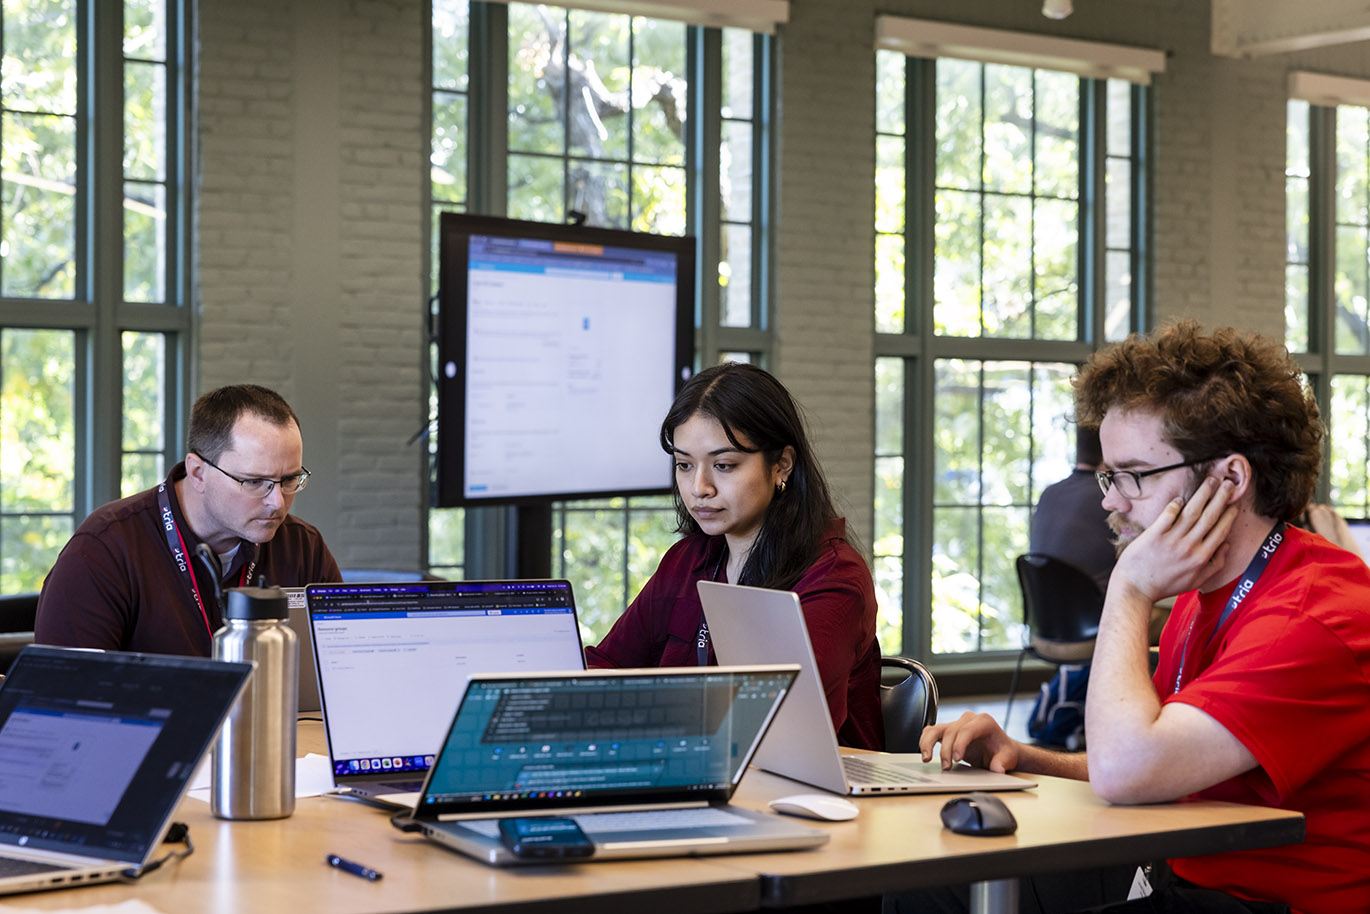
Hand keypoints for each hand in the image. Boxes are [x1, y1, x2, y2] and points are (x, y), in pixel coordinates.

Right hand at [919, 711, 1020, 772]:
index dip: (959, 743)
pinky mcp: (948, 731)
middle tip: (946, 767)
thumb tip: (997, 770)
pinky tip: (924, 753)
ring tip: (926, 758)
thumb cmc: (1003, 751)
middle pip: (950, 731)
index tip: (956, 759)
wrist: (1000, 750)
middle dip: (945, 750)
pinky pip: (932, 732)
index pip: (967, 729)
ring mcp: (957, 724)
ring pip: (936, 728)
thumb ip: (1002, 763)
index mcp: (984, 722)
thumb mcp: (1008, 757)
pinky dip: (925, 741)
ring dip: (928, 743)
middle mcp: (969, 719)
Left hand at [1112, 476, 1237, 604]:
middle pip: (1210, 517)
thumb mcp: (1196, 581)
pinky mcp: (1154, 535)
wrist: (1136, 588)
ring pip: (1192, 512)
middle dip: (1221, 498)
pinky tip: (1181, 497)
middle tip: (1228, 483)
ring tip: (1210, 481)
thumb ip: (1215, 564)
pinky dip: (1175, 505)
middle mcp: (1189, 547)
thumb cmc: (1165, 585)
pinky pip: (1168, 515)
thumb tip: (1227, 545)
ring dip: (1203, 495)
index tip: (1234, 503)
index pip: (1220, 531)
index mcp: (1202, 557)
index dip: (1229, 515)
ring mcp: (1171, 540)